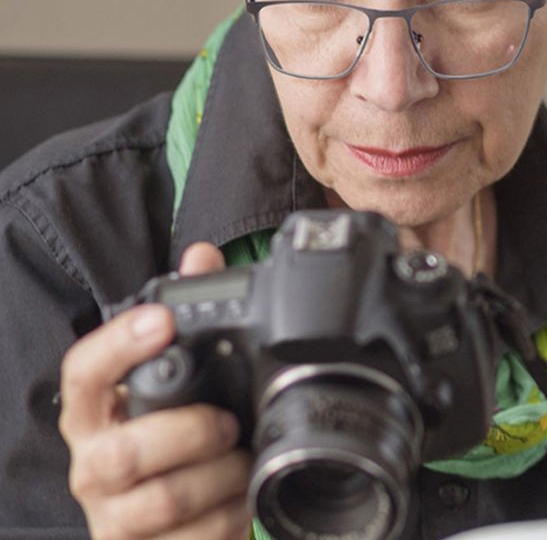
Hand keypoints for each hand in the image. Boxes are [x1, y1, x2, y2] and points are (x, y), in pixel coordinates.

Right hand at [59, 243, 252, 539]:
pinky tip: (241, 498)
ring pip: (162, 500)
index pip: (84, 372)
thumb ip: (188, 312)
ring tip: (242, 460)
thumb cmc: (168, 432)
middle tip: (229, 422)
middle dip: (190, 432)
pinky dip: (227, 517)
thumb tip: (202, 256)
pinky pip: (191, 539)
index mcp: (96, 411)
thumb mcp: (177, 375)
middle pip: (125, 452)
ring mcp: (113, 515)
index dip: (119, 344)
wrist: (163, 519)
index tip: (163, 320)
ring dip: (219, 477)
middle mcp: (94, 464)